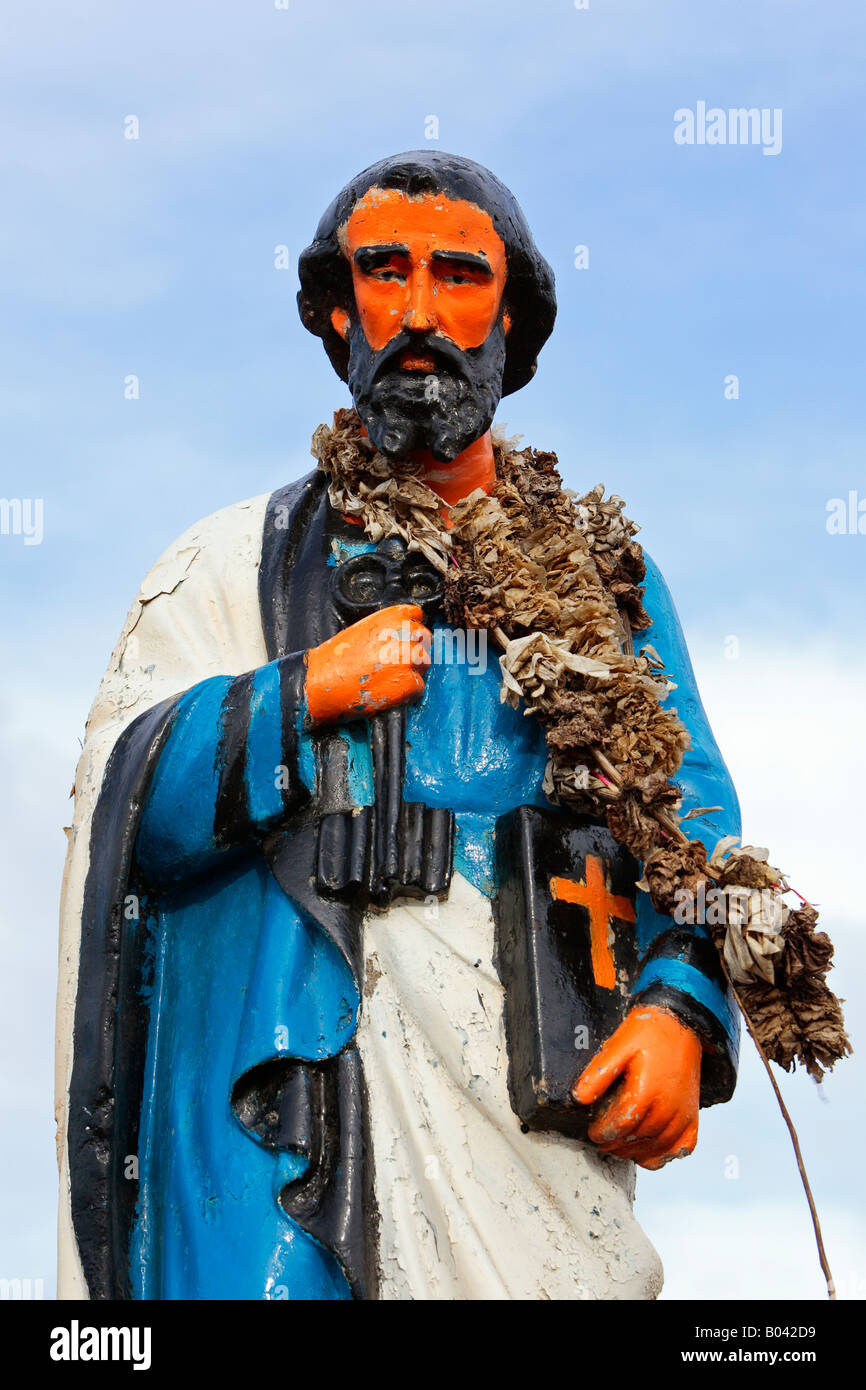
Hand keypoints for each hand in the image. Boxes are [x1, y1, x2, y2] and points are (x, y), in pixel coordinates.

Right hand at [305, 603, 430, 726]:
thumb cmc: (336, 659)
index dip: (410, 629)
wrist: (321, 682)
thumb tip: (401, 637)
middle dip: (412, 650)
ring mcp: (407, 658)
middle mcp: (403, 634)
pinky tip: (388, 691)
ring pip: (424, 663)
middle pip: (424, 640)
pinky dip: (406, 692)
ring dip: (412, 670)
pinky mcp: (408, 683)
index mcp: (391, 617)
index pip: (416, 616)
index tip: (404, 638)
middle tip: (394, 662)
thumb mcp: (362, 630)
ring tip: (390, 677)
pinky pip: (418, 687)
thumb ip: (386, 630)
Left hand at [572, 1006, 701, 1169]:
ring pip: (657, 1149)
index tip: (593, 1132)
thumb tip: (577, 1098)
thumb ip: (598, 1074)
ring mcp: (683, 1115)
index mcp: (648, 1091)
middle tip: (602, 1140)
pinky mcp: (693, 1116)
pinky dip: (664, 1155)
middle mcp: (669, 1108)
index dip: (603, 1133)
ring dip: (635, 1152)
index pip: (622, 1126)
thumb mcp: (618, 1046)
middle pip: (637, 1140)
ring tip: (619, 1146)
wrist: (681, 1025)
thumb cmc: (648, 1033)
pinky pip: (681, 1149)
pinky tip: (648, 1150)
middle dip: (615, 1144)